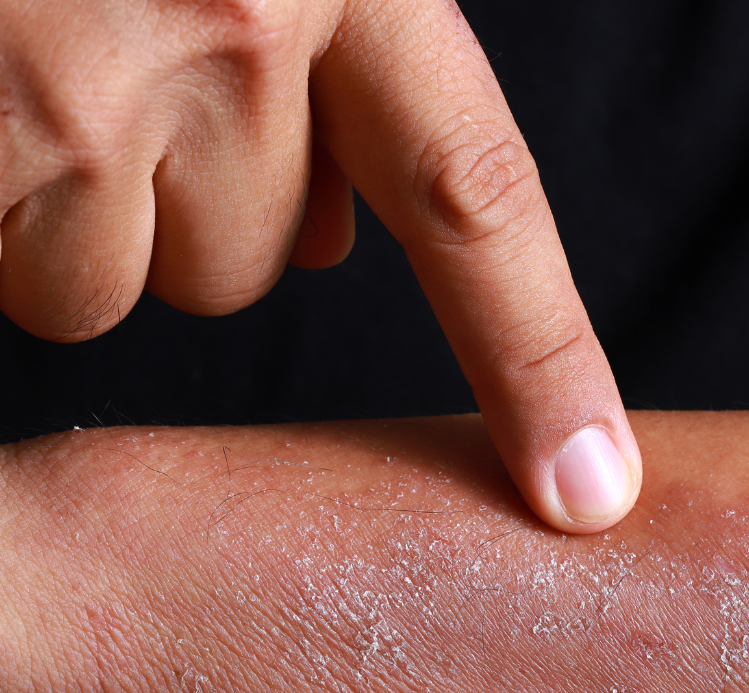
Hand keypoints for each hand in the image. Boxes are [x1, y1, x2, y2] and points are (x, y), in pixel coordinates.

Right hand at [0, 0, 639, 532]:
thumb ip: (326, 83)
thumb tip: (328, 244)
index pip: (478, 203)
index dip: (540, 364)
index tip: (590, 490)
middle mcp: (240, 19)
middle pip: (258, 261)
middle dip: (194, 207)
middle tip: (118, 78)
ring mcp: (96, 85)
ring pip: (143, 285)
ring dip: (95, 218)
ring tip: (35, 76)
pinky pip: (40, 279)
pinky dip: (13, 222)